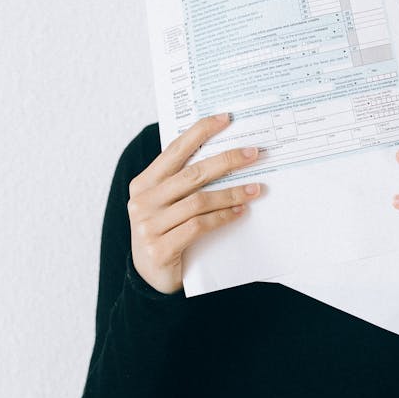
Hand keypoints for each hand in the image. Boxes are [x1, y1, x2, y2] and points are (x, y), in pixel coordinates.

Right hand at [127, 113, 263, 293]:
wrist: (149, 278)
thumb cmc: (165, 233)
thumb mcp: (166, 204)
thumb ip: (182, 183)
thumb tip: (224, 156)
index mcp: (143, 183)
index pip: (175, 150)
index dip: (200, 132)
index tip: (226, 119)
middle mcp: (143, 201)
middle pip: (192, 174)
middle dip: (227, 161)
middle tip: (253, 153)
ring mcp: (149, 225)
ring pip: (199, 201)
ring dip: (232, 193)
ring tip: (255, 189)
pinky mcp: (161, 247)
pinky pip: (199, 226)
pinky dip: (222, 217)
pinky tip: (239, 212)